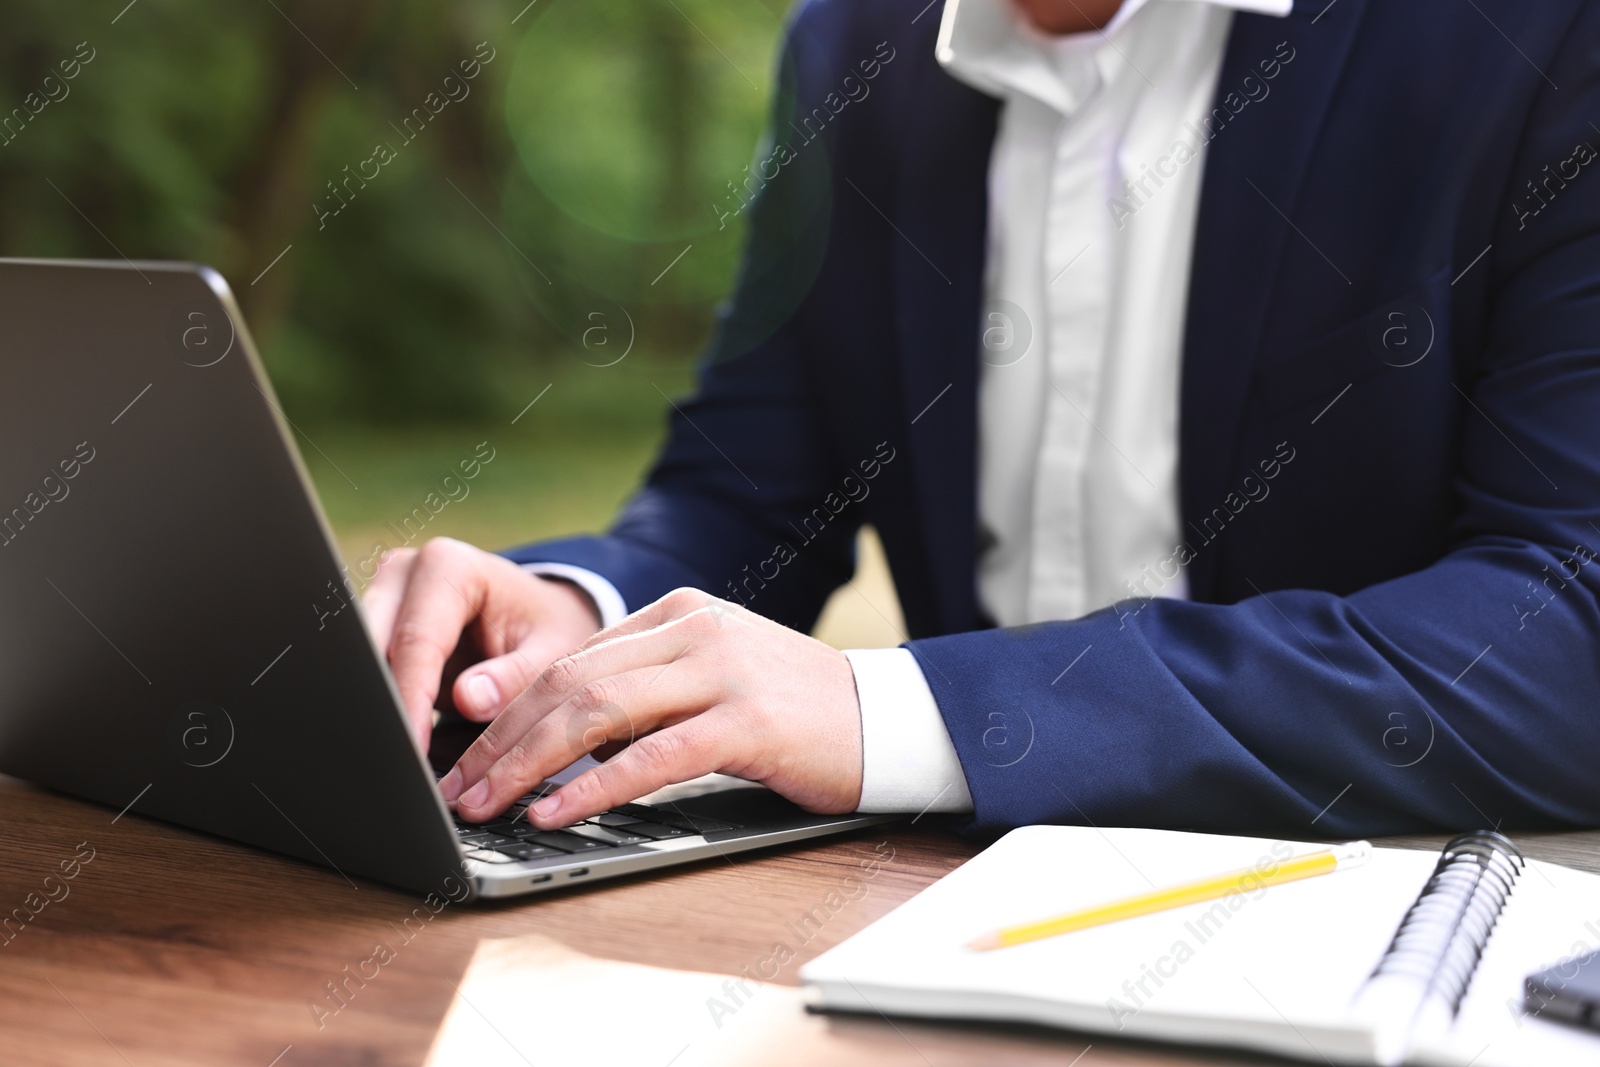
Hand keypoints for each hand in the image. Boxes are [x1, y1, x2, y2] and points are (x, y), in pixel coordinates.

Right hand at [362, 538, 602, 751]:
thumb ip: (516, 675)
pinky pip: (366, 671)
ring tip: (394, 755)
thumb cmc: (546, 630)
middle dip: (384, 704)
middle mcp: (406, 573)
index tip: (411, 748)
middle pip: (375, 648)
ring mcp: (383, 597)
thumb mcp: (551, 653)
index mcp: (449, 567)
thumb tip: (470, 699)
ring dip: (377, 706)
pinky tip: (394, 740)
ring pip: (361, 662)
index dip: (412, 699)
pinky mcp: (376, 627)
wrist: (538, 616)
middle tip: (397, 759)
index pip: (417, 641)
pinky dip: (380, 705)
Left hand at [438, 588, 864, 827]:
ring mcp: (723, 671)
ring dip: (529, 764)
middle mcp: (695, 630)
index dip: (504, 712)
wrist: (886, 721)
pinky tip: (555, 813)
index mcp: (679, 614)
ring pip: (598, 713)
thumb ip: (645, 690)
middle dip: (501, 741)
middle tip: (456, 788)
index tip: (463, 757)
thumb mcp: (712, 680)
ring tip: (487, 805)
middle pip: (570, 682)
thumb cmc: (792, 712)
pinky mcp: (749, 722)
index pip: (569, 660)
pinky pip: (653, 756)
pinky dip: (594, 788)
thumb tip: (554, 738)